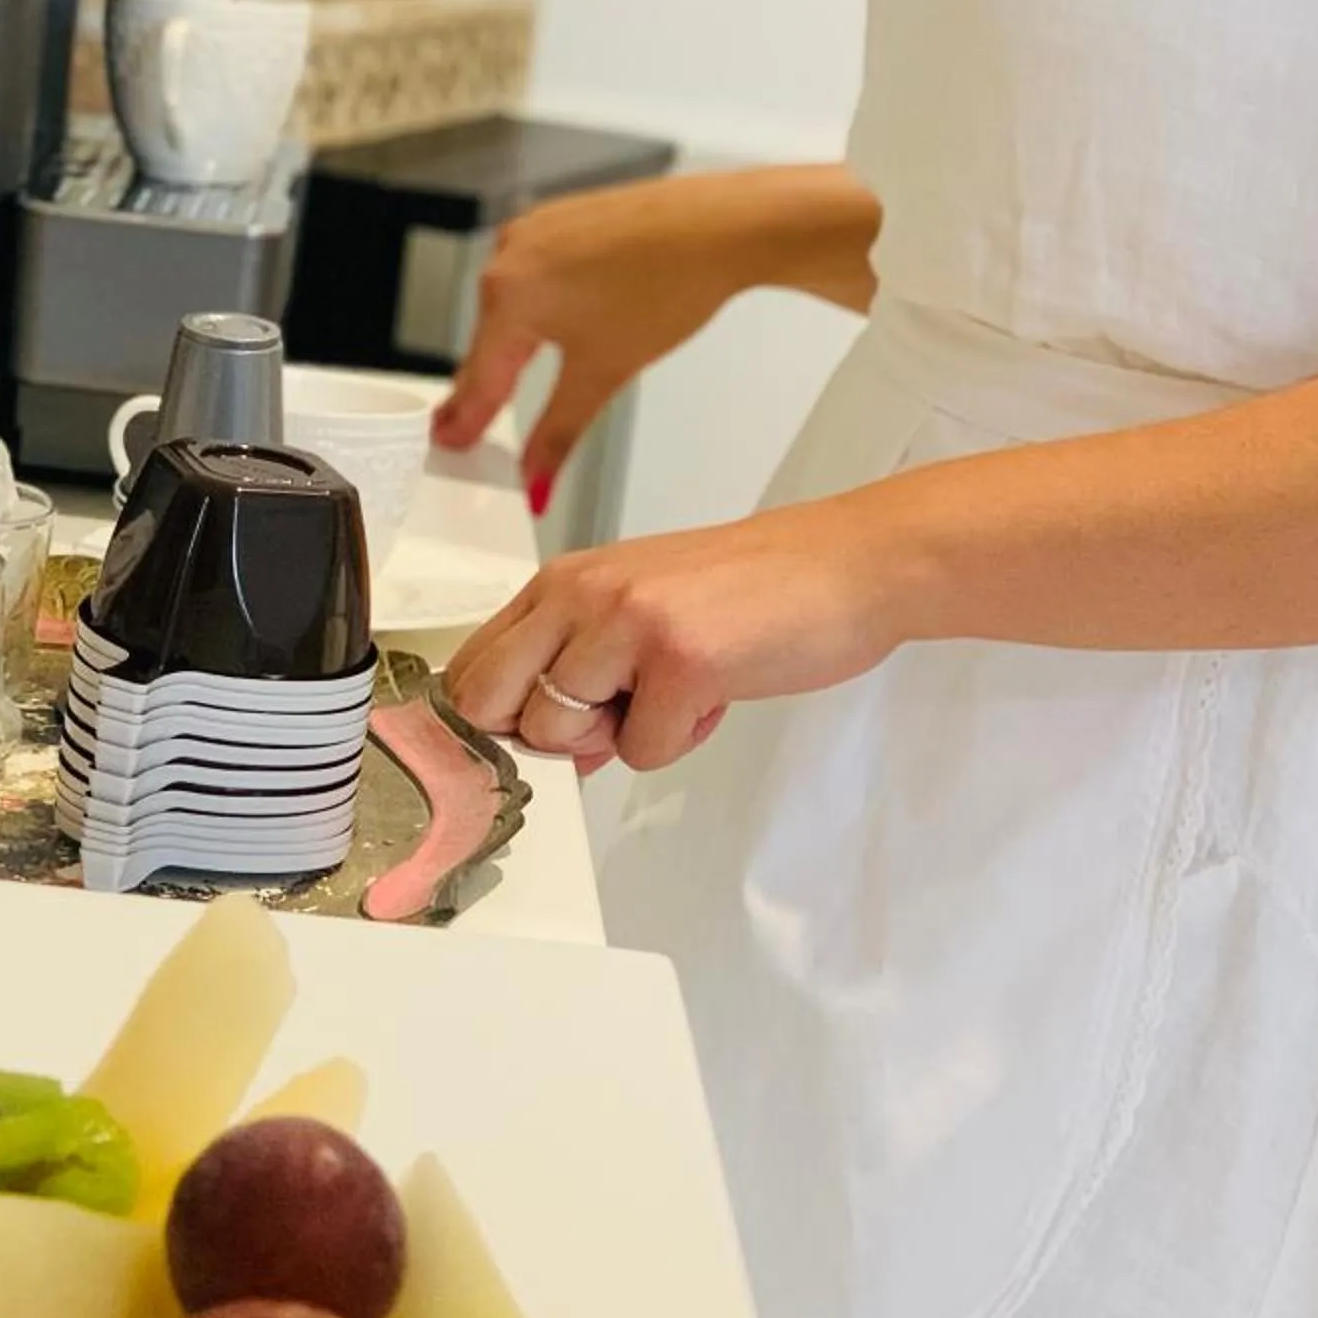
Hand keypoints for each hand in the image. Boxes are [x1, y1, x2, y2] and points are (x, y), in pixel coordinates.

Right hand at [430, 173, 798, 507]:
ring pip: (509, 307)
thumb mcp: (603, 375)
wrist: (721, 227)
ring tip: (505, 388)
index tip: (450, 441)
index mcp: (508, 296)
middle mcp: (509, 256)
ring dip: (509, 349)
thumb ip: (558, 433)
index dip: (464, 419)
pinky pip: (531, 276)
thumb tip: (536, 476)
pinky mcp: (560, 219)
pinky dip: (534, 310)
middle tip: (467, 425)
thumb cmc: (669, 282)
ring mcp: (534, 231)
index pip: (478, 377)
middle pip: (488, 342)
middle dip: (483, 387)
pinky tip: (548, 329)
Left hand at [446, 492, 911, 771]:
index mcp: (565, 579)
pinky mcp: (680, 662)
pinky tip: (716, 693)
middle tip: (609, 717)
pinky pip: (639, 752)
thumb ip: (581, 664)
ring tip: (678, 692)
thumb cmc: (753, 589)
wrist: (847, 564)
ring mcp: (627, 624)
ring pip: (560, 734)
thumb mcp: (642, 606)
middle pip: (488, 702)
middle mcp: (581, 593)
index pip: (471, 666)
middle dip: (541, 735)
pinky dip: (680, 740)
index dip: (491, 719)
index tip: (535, 734)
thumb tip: (546, 745)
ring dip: (621, 738)